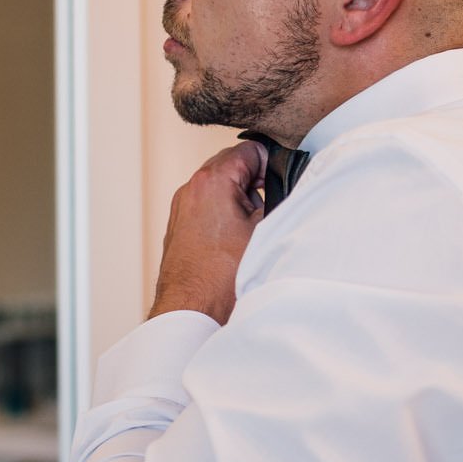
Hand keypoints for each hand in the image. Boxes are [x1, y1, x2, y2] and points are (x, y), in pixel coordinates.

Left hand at [149, 140, 265, 323]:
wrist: (191, 312)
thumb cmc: (222, 278)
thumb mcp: (265, 230)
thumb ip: (276, 198)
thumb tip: (283, 189)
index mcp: (212, 180)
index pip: (249, 149)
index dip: (269, 164)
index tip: (278, 184)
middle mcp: (191, 189)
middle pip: (231, 166)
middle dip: (254, 182)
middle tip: (268, 208)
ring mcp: (181, 208)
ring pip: (218, 188)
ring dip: (239, 200)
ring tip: (251, 229)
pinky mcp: (179, 227)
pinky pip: (206, 208)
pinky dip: (223, 215)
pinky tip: (235, 241)